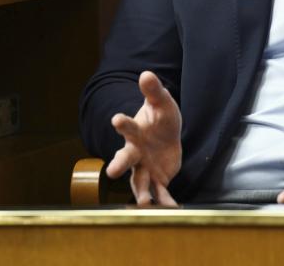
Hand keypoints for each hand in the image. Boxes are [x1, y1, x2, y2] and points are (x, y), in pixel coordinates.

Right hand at [106, 71, 182, 206]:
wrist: (166, 136)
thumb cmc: (160, 118)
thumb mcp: (162, 102)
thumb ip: (154, 91)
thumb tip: (146, 73)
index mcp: (135, 132)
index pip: (128, 127)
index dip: (122, 123)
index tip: (116, 118)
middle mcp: (135, 153)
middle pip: (125, 159)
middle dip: (119, 164)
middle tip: (111, 171)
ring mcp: (144, 168)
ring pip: (139, 183)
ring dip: (141, 193)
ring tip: (145, 203)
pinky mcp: (157, 180)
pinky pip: (160, 192)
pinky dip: (166, 201)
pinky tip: (172, 209)